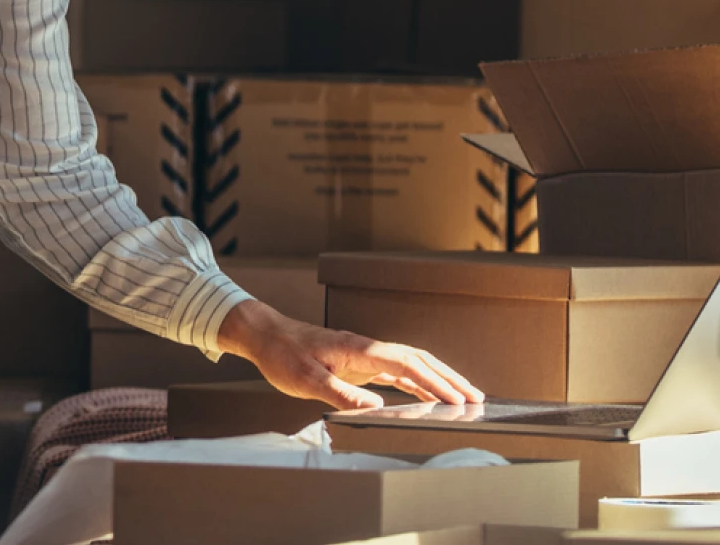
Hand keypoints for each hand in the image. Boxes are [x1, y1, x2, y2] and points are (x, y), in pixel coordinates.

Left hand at [216, 299, 484, 410]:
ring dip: (437, 379)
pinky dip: (417, 382)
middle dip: (449, 379)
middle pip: (418, 360)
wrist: (265, 335)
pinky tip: (428, 395)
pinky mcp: (359, 362)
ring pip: (411, 364)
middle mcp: (368, 349)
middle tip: (477, 398)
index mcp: (359, 349)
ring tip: (463, 397)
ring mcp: (365, 354)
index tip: (457, 399)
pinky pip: (396, 371)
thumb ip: (340, 393)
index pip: (407, 364)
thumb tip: (376, 407)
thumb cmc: (282, 355)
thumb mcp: (306, 379)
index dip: (434, 382)